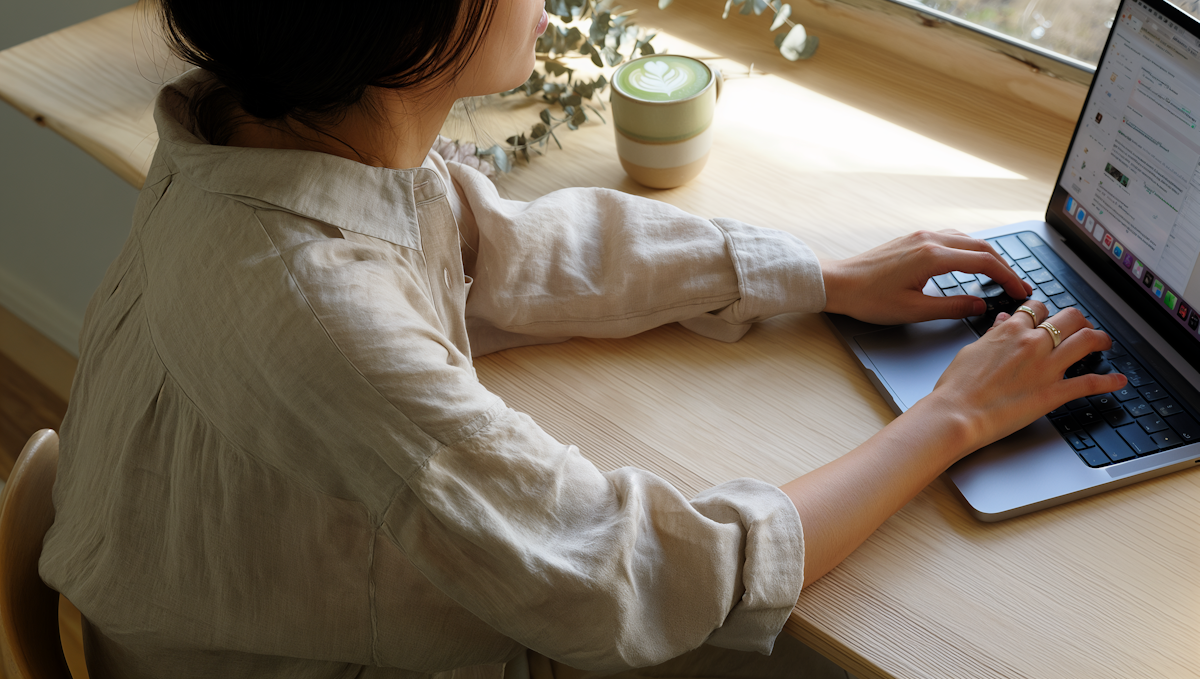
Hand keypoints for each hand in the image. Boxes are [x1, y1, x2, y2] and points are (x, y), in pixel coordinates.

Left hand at [821, 230, 1032, 324]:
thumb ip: (952, 307)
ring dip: (989, 256)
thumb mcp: (914, 311)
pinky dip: (970, 250)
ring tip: (1001, 276)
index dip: (1008, 278)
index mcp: (933, 257)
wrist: (838, 282)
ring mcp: (921, 236)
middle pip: (982, 248)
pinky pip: (953, 238)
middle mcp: (930, 240)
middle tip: (1018, 285)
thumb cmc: (868, 299)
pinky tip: (972, 262)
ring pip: (968, 240)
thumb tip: (980, 306)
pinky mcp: (914, 238)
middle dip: (1005, 266)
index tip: (1020, 292)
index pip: (985, 263)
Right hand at [922, 301, 1126, 455]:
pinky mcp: (1053, 392)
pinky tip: (1118, 381)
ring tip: (1104, 343)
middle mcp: (1033, 343)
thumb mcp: (971, 351)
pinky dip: (1108, 382)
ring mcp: (1046, 367)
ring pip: (1085, 341)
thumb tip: (999, 323)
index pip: (1037, 309)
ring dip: (1099, 339)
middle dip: (1079, 320)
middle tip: (1082, 328)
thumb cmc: (957, 387)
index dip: (1046, 312)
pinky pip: (1089, 383)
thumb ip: (991, 336)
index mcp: (1010, 331)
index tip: (1048, 318)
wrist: (957, 413)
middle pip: (1069, 318)